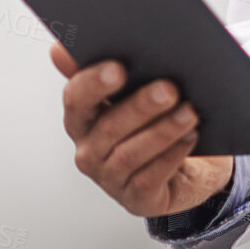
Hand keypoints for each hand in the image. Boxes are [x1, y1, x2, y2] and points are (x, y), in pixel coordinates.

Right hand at [51, 44, 234, 217]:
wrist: (187, 166)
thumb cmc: (153, 121)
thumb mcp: (133, 90)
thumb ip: (104, 65)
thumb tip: (59, 48)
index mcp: (82, 118)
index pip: (76, 99)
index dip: (93, 83)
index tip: (118, 68)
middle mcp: (89, 150)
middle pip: (108, 127)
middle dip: (140, 106)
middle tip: (169, 87)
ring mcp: (111, 178)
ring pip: (131, 153)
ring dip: (162, 130)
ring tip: (189, 112)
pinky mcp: (136, 199)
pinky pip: (150, 177)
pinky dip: (172, 155)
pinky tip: (189, 137)